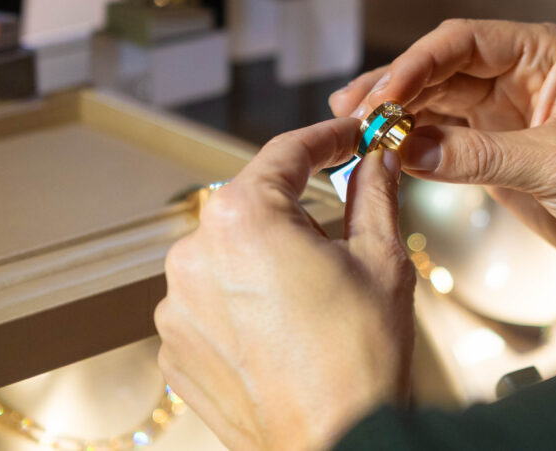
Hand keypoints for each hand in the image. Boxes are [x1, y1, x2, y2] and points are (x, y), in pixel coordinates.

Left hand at [155, 119, 413, 450]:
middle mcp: (193, 254)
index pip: (286, 153)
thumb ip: (373, 191)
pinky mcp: (174, 346)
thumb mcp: (381, 258)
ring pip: (230, 254)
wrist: (338, 446)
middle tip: (341, 242)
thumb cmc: (360, 359)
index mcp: (242, 218)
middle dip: (297, 211)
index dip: (326, 139)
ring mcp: (175, 305)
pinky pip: (209, 301)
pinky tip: (282, 331)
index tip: (350, 136)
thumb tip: (378, 156)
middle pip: (253, 204)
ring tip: (311, 303)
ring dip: (265, 260)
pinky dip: (241, 303)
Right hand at [330, 19, 555, 290]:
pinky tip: (382, 154)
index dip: (415, 63)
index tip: (382, 95)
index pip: (460, 42)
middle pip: (437, 70)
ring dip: (394, 117)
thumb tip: (408, 149)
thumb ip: (482, 155)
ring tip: (350, 130)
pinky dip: (410, 147)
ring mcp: (498, 115)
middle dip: (392, 88)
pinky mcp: (490, 152)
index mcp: (539, 54)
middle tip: (349, 111)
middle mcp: (514, 75)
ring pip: (432, 105)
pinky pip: (439, 141)